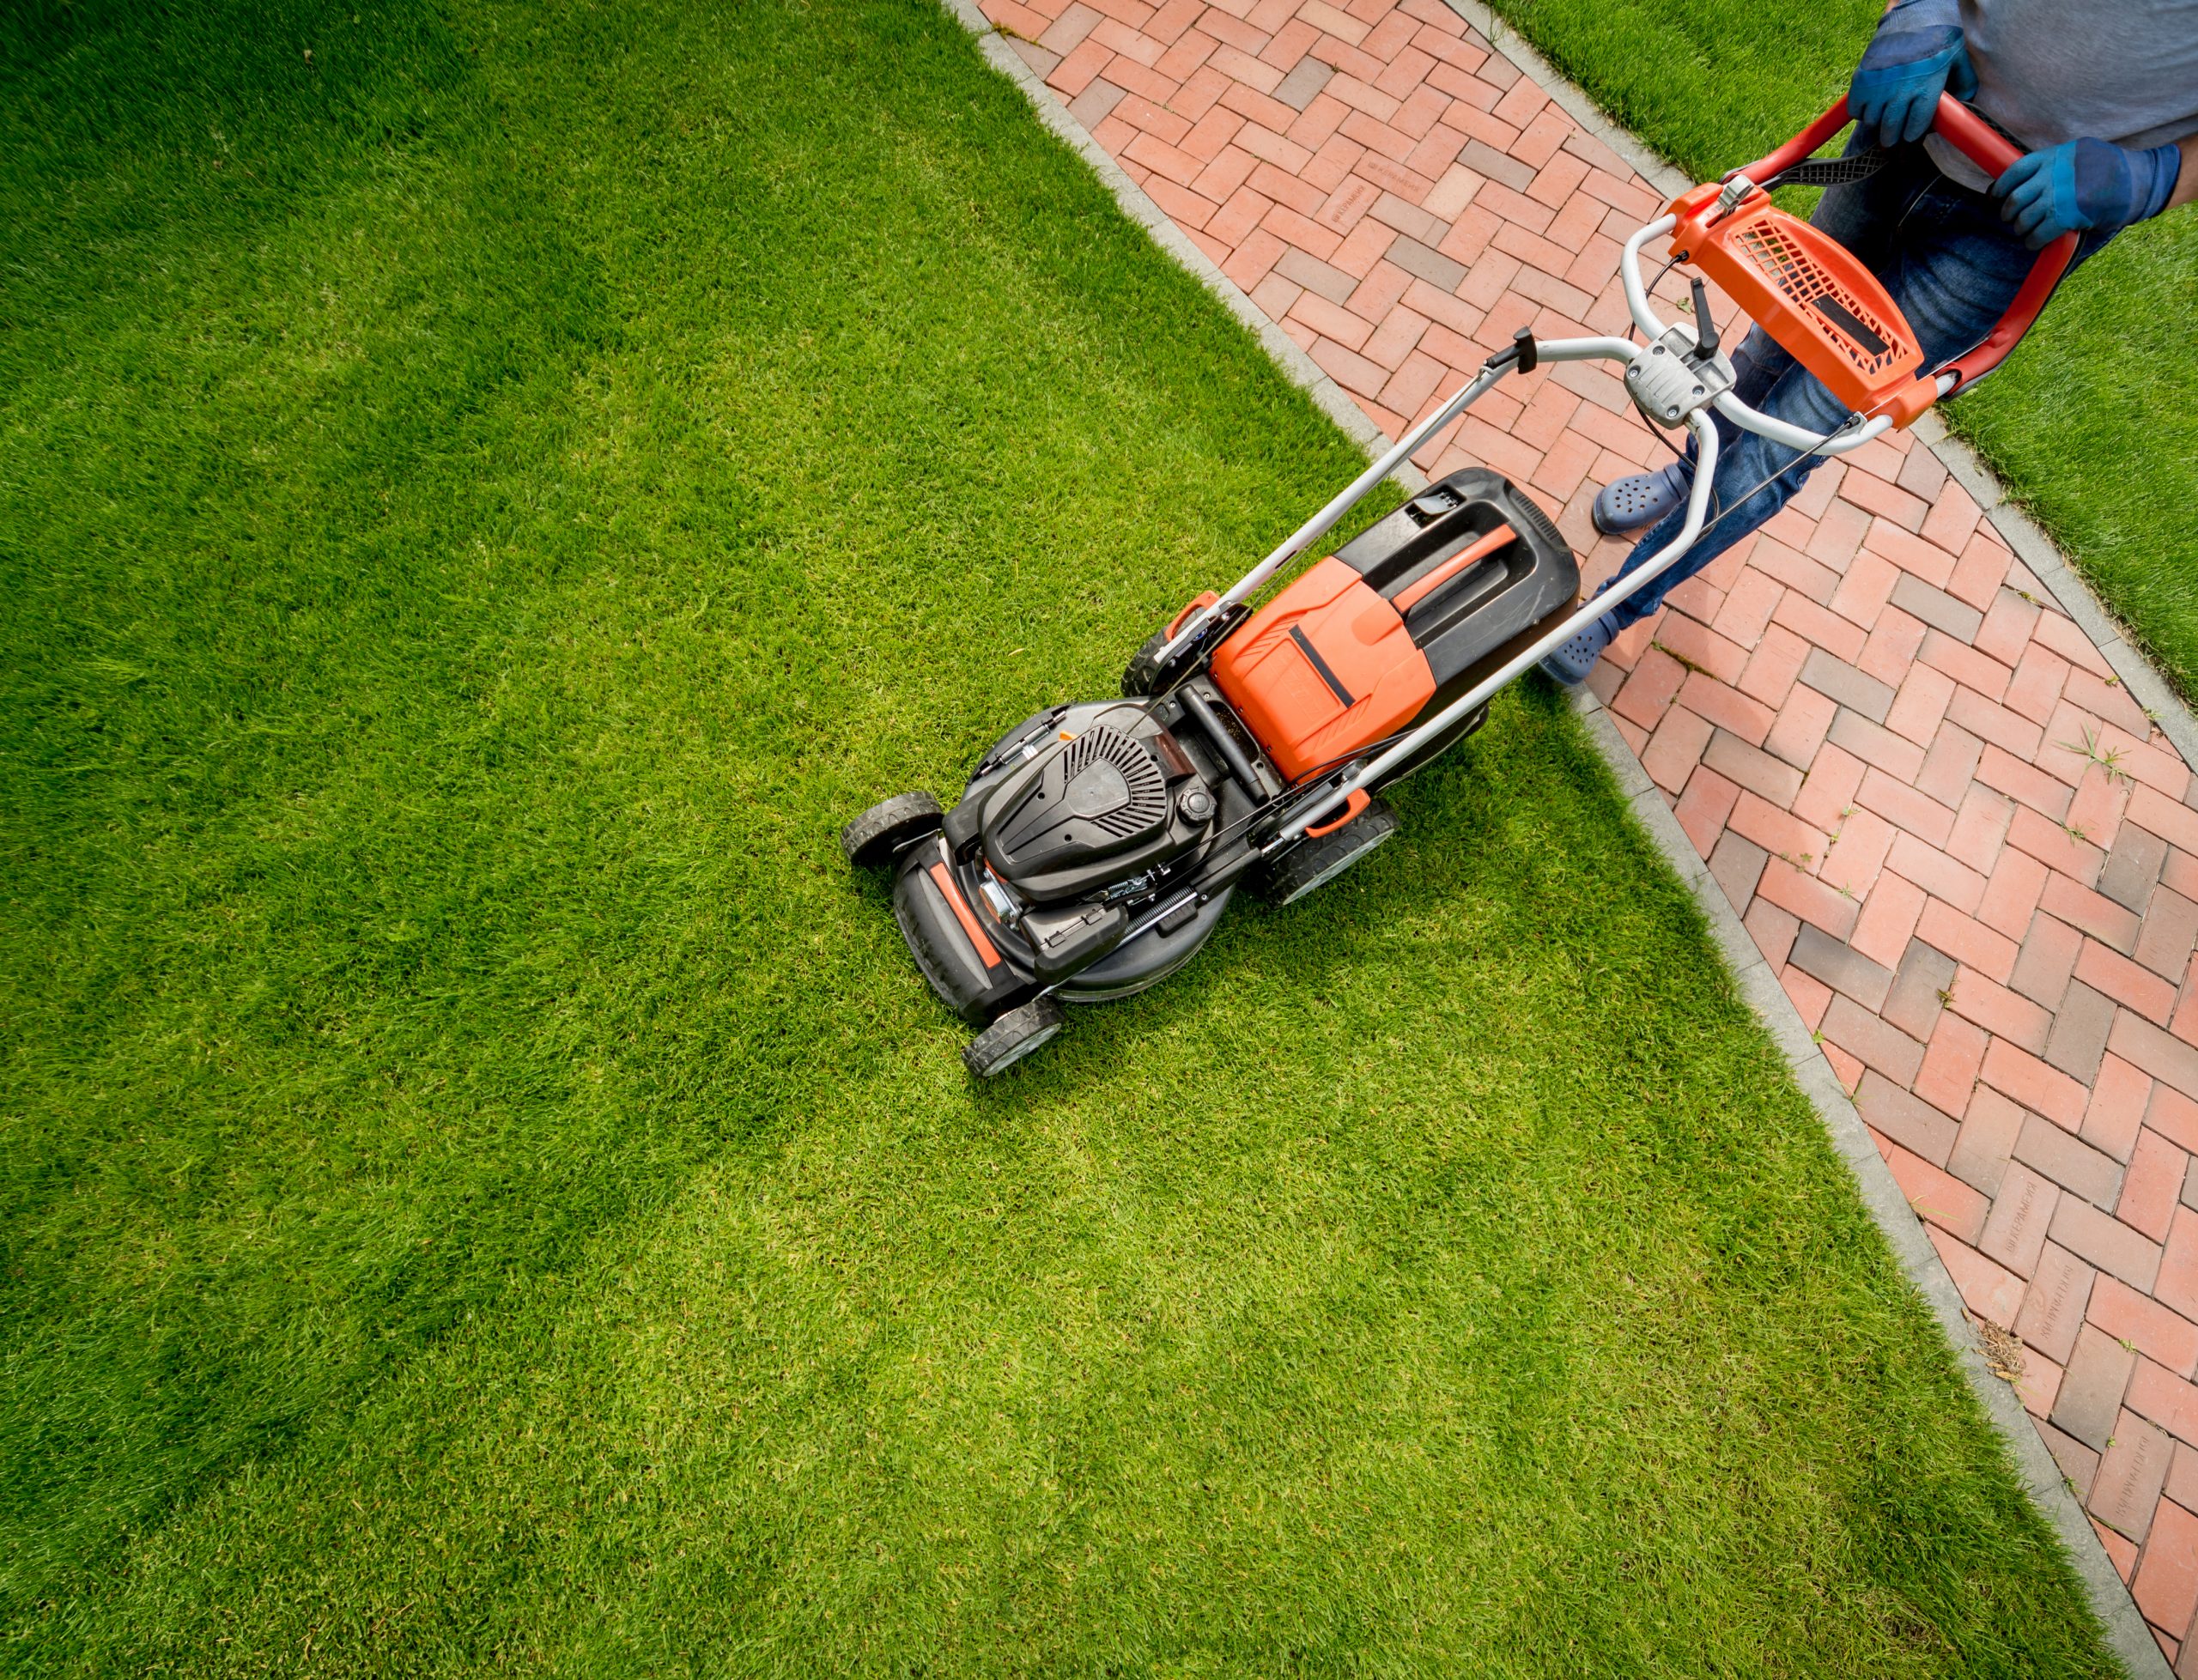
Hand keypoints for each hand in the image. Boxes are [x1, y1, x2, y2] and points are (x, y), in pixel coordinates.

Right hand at [1848, 0, 1975, 146]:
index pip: (1915, 129)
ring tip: (1883, 120)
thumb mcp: (1959, 60)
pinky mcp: (1862, 79)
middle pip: (1891, 131)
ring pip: (1872, 122)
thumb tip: (1965, 107)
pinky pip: (1856, 109)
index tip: (1911, 136)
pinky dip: (1861, 112)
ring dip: (1877, 125)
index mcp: (1926, 89)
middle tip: (1893, 141)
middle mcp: (1901, 91)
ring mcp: (1879, 86)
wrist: (1913, 15)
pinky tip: (1870, 107)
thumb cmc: (1939, 38)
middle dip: (1892, 139)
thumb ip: (1965, 85)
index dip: (1912, 136)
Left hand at [1992, 138, 2182, 248]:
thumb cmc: (2110, 168)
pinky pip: (2037, 234)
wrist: (2139, 181)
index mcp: (2055, 156)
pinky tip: (2034, 242)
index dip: (1999, 188)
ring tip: (2025, 230)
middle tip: (2011, 218)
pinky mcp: (2067, 216)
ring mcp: (2059, 195)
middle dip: (2008, 212)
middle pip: (2015, 198)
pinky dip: (2032, 241)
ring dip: (2021, 228)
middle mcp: (2053, 174)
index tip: (1994, 198)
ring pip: (2024, 218)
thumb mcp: (2081, 153)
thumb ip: (2055, 163)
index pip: (2015, 171)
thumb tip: (2028, 178)